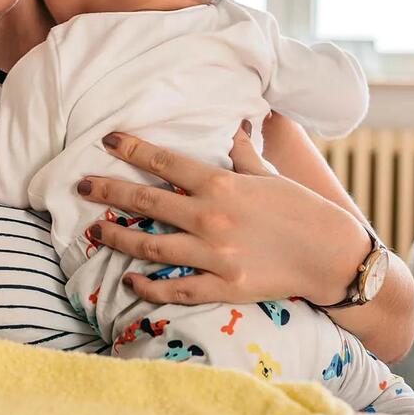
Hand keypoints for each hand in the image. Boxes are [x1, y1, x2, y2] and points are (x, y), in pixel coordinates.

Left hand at [77, 127, 369, 305]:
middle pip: (145, 201)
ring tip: (95, 232)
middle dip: (107, 191)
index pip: (165, 161)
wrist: (333, 256)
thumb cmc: (302, 210)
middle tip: (81, 185)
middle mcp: (210, 217)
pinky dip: (147, 286)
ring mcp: (213, 254)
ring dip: (117, 238)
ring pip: (149, 245)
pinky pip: (174, 288)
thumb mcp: (269, 176)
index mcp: (221, 185)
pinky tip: (129, 281)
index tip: (106, 140)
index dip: (132, 148)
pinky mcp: (222, 286)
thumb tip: (231, 126)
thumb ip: (242, 154)